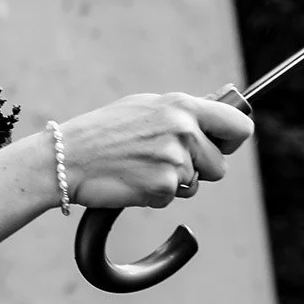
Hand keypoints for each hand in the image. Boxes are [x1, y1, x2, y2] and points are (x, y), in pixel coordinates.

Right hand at [56, 92, 252, 210]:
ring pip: (196, 184)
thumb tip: (222, 104)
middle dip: (198, 169)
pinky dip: (154, 194)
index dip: (233, 140)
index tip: (220, 146)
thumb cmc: (101, 132)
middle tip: (161, 161)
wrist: (65, 158)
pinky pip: (173, 198)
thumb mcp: (143, 107)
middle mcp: (183, 131)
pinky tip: (131, 180)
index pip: (239, 125)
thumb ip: (183, 110)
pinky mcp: (164, 186)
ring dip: (174, 182)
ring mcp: (175, 159)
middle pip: (219, 165)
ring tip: (139, 167)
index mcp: (182, 106)